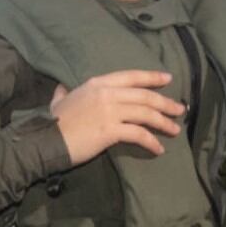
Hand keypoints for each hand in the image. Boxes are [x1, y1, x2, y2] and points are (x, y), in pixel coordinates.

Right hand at [50, 68, 184, 166]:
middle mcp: (107, 94)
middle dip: (165, 103)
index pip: (131, 77)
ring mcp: (110, 111)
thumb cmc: (53, 122)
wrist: (46, 140)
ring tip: (175, 130)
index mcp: (97, 84)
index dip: (152, 78)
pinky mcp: (111, 130)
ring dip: (163, 122)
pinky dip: (151, 141)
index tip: (168, 80)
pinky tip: (158, 149)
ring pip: (145, 114)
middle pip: (144, 96)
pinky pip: (138, 134)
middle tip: (179, 110)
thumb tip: (61, 89)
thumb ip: (63, 93)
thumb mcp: (58, 101)